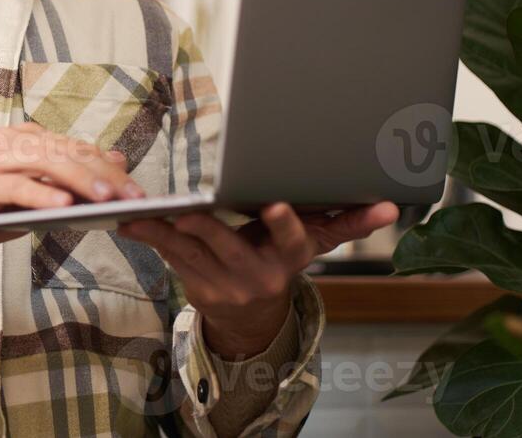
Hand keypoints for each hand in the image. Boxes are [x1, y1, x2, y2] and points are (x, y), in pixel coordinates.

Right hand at [0, 123, 144, 305]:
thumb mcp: (31, 195)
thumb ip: (67, 178)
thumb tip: (115, 163)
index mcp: (24, 138)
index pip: (75, 148)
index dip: (108, 167)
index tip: (138, 188)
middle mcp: (10, 141)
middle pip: (66, 152)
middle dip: (104, 174)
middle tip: (134, 195)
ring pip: (46, 162)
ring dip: (80, 179)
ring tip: (108, 198)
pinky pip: (16, 187)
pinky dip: (42, 194)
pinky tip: (65, 205)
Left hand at [117, 202, 398, 358]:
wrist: (253, 317)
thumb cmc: (281, 261)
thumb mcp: (315, 245)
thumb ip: (348, 222)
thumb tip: (392, 206)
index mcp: (289, 258)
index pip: (293, 240)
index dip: (284, 224)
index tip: (275, 205)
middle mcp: (258, 274)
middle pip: (231, 248)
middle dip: (209, 229)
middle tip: (190, 211)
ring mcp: (225, 283)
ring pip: (192, 254)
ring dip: (164, 233)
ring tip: (142, 214)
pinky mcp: (196, 283)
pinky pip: (170, 259)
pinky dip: (149, 239)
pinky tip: (129, 224)